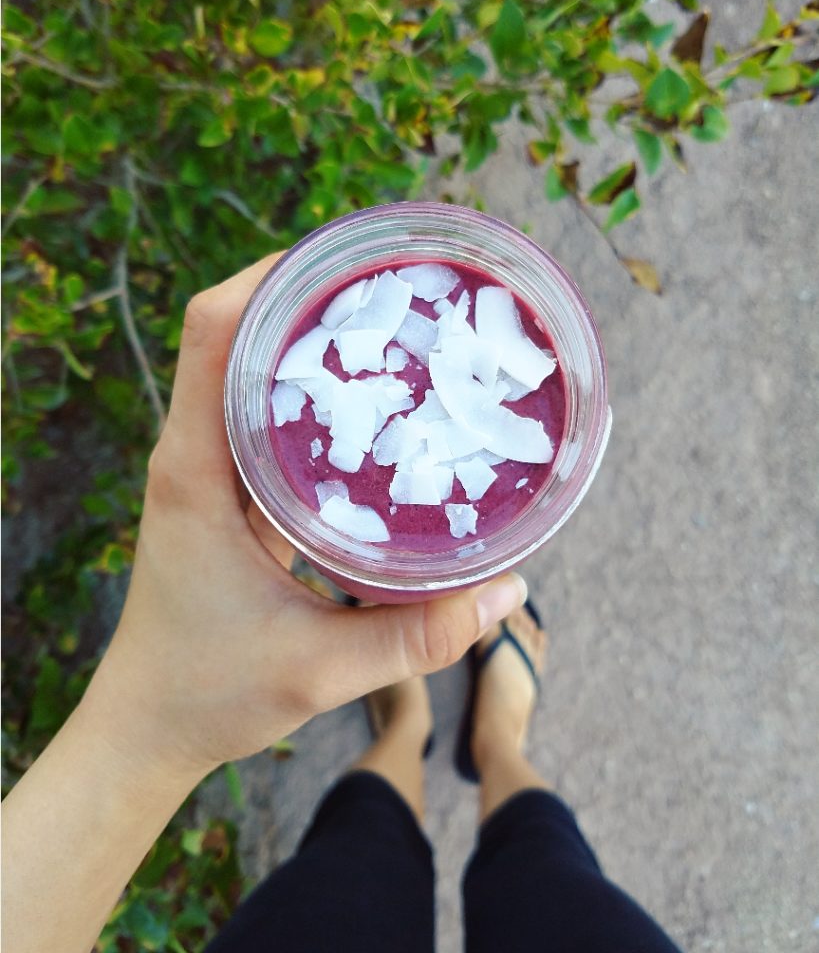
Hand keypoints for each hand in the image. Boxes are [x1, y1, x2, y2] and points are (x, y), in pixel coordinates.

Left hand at [87, 253, 527, 784]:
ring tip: (395, 324)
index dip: (273, 274)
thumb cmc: (211, 694)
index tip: (350, 258)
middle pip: (237, 328)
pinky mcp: (228, 490)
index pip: (214, 329)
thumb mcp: (318, 669)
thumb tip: (508, 591)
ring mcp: (208, 468)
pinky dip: (315, 389)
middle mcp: (193, 452)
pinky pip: (265, 412)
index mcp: (194, 471)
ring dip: (313, 335)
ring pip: (251, 366)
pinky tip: (377, 400)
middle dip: (310, 291)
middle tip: (397, 285)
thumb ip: (415, 636)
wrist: (149, 725)